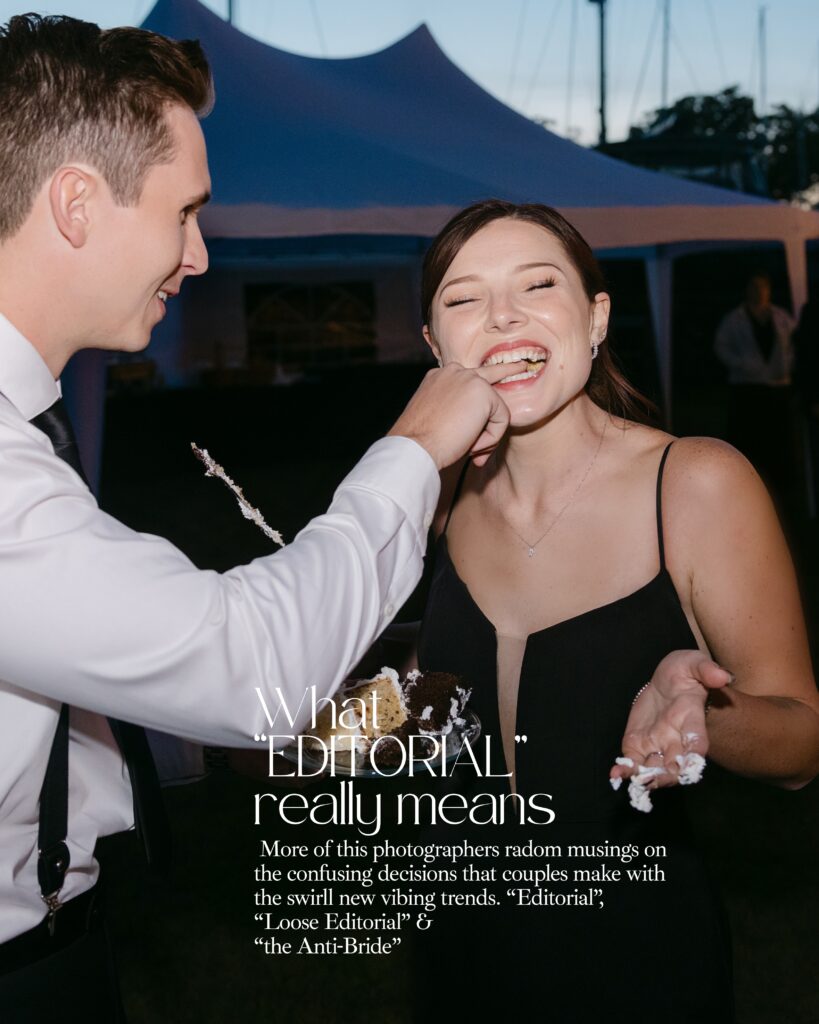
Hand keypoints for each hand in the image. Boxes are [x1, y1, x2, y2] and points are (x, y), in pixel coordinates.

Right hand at [387, 361, 525, 468]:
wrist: (415, 446)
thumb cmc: (421, 441)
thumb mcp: (436, 418)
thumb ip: (456, 412)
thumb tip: (477, 426)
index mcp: (438, 377)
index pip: (467, 381)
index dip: (475, 405)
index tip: (477, 415)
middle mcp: (453, 371)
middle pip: (489, 372)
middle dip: (507, 369)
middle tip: (522, 366)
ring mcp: (469, 378)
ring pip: (495, 408)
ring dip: (487, 434)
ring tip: (470, 450)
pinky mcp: (483, 392)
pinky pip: (502, 420)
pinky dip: (491, 438)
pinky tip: (472, 445)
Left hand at [610, 650, 733, 791]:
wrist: (667, 679)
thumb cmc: (686, 672)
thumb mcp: (695, 663)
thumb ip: (707, 669)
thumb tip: (722, 676)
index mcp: (692, 720)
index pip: (697, 742)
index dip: (695, 755)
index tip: (692, 765)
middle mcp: (677, 739)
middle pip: (675, 764)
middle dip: (667, 775)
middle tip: (654, 781)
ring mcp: (657, 743)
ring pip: (654, 767)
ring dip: (646, 778)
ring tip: (635, 782)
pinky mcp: (639, 743)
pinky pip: (634, 760)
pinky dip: (627, 770)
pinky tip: (617, 775)